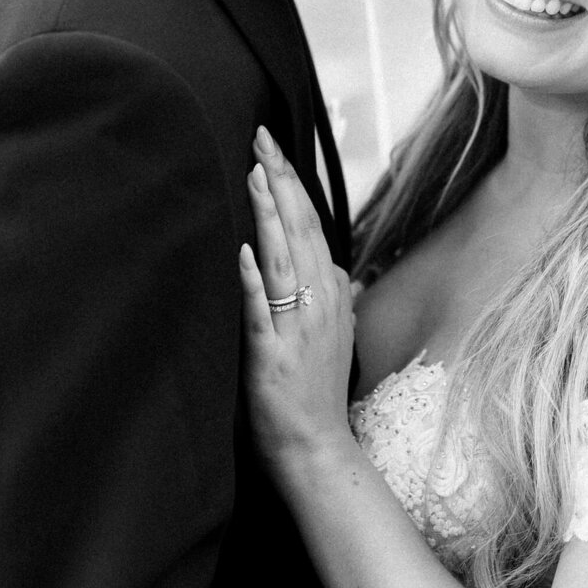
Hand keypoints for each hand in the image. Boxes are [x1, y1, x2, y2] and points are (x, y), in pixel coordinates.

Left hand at [239, 126, 356, 477]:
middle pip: (302, 228)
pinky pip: (264, 312)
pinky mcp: (275, 357)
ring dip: (271, 214)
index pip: (312, 224)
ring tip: (256, 174)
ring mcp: (300, 327)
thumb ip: (335, 298)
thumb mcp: (335, 335)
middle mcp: (322, 301)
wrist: (318, 450)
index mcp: (333, 292)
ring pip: (285, 258)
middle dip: (281, 180)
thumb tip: (341, 270)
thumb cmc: (317, 393)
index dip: (291, 184)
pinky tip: (246, 252)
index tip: (272, 148)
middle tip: (262, 137)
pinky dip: (256, 280)